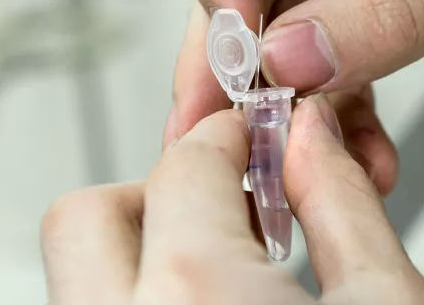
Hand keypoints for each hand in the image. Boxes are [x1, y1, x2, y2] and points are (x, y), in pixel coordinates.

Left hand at [43, 97, 423, 303]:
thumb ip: (344, 203)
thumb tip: (312, 135)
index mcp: (195, 297)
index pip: (185, 165)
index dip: (234, 134)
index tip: (264, 137)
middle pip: (84, 218)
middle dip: (155, 193)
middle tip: (225, 204)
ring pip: (78, 279)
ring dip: (142, 251)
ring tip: (225, 269)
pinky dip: (141, 297)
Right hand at [173, 0, 423, 204]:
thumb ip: (403, 10)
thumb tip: (289, 55)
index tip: (233, 30)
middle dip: (241, 34)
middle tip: (235, 115)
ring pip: (289, 6)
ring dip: (288, 83)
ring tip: (295, 150)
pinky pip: (336, 47)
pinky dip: (336, 100)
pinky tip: (359, 148)